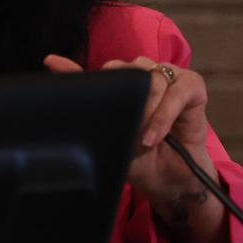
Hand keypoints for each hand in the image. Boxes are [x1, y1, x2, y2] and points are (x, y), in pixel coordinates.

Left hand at [44, 53, 227, 242]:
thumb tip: (51, 62)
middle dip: (126, 104)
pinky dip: (164, 115)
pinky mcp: (192, 85)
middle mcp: (143, 71)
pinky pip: (177, 91)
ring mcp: (168, 75)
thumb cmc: (141, 157)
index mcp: (122, 80)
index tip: (59, 70)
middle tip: (127, 133)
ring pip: (152, 80)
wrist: (172, 180)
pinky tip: (155, 136)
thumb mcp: (109, 134)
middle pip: (127, 73)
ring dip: (146, 113)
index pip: (103, 71)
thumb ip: (87, 101)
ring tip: (143, 140)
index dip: (87, 77)